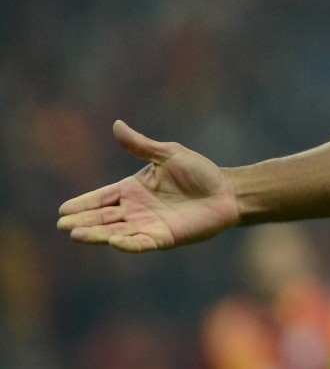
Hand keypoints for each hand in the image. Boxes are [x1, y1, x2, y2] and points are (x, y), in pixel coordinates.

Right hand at [57, 121, 239, 251]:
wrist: (227, 191)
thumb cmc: (199, 172)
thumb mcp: (167, 154)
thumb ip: (141, 145)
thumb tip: (117, 124)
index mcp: (132, 189)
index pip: (101, 198)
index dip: (83, 203)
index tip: (63, 210)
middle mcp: (136, 210)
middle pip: (103, 218)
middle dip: (83, 222)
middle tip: (62, 225)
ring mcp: (148, 225)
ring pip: (116, 232)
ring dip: (97, 234)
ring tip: (76, 235)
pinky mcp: (165, 238)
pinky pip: (142, 242)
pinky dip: (128, 243)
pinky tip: (114, 242)